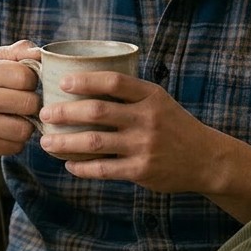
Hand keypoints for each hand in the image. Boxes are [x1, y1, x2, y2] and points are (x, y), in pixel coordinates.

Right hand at [0, 41, 42, 159]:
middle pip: (30, 104)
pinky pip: (16, 146)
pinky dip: (15, 140)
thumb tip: (40, 53)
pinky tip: (5, 131)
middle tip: (24, 103)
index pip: (26, 77)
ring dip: (26, 125)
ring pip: (25, 129)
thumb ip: (18, 52)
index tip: (24, 84)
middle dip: (32, 104)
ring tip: (16, 118)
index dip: (32, 81)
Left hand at [37, 70, 224, 192]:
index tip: (63, 82)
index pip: (114, 82)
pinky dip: (82, 167)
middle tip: (45, 113)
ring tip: (46, 141)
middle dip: (65, 112)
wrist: (206, 159)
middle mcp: (148, 119)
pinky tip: (69, 163)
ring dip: (65, 142)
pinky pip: (103, 169)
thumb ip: (130, 94)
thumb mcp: (159, 101)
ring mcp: (144, 146)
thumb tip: (85, 82)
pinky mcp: (142, 170)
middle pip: (97, 112)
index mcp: (151, 96)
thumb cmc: (174, 126)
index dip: (85, 80)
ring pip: (94, 142)